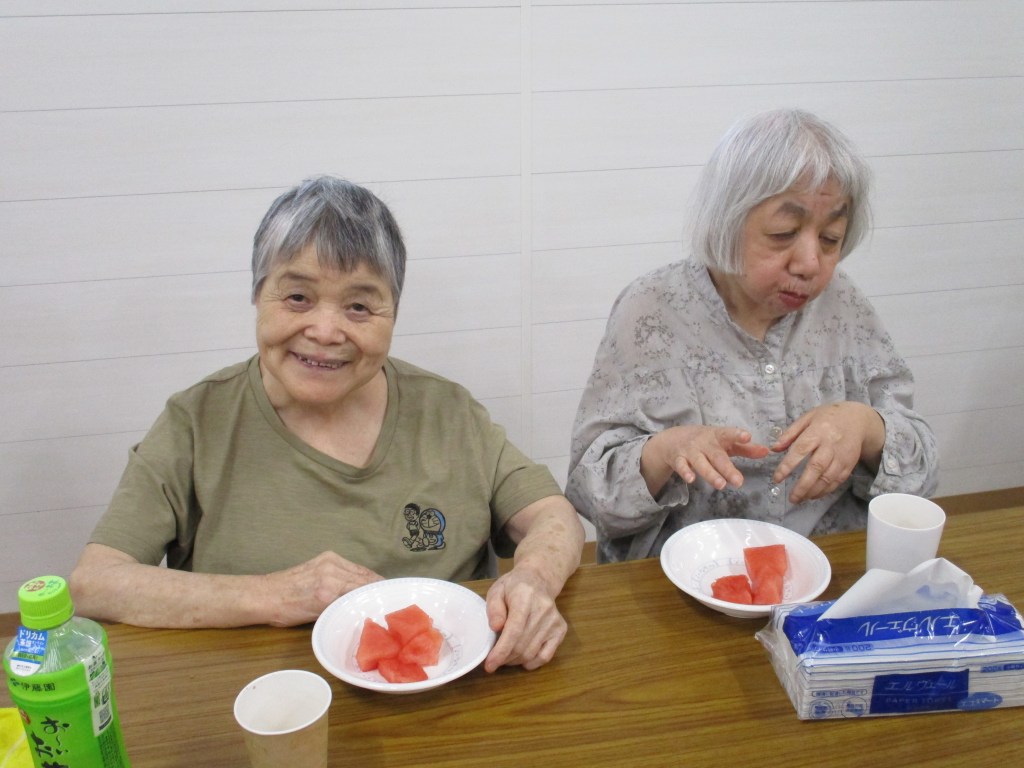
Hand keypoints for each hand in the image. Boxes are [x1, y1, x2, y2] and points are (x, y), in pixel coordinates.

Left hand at [261, 551, 382, 626]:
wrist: (267, 595)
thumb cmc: (288, 611)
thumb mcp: (316, 616)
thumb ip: (340, 608)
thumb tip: (361, 609)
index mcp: (329, 589)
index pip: (363, 590)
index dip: (378, 595)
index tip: (391, 601)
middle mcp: (331, 572)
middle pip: (364, 578)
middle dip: (378, 587)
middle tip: (392, 596)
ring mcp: (329, 562)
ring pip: (359, 570)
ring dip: (371, 579)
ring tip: (383, 589)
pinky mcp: (326, 557)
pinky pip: (350, 565)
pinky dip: (360, 572)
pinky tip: (367, 579)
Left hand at [482, 565, 567, 672]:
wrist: (539, 580)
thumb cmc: (514, 587)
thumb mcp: (497, 590)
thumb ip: (494, 608)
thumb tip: (496, 627)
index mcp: (525, 597)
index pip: (514, 630)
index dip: (501, 651)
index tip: (489, 665)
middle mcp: (543, 609)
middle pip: (521, 645)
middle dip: (504, 658)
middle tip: (494, 659)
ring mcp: (554, 621)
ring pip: (531, 653)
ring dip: (515, 660)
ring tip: (506, 655)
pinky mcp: (561, 630)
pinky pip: (546, 656)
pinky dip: (531, 662)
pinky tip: (522, 657)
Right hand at [642, 425, 769, 495]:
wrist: (672, 439)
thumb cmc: (705, 442)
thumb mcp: (724, 442)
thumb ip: (745, 448)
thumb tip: (766, 452)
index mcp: (717, 436)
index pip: (728, 434)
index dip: (737, 435)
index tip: (747, 437)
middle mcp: (704, 443)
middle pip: (717, 456)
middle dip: (727, 468)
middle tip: (739, 482)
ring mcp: (690, 451)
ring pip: (700, 463)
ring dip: (710, 474)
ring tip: (721, 485)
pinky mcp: (678, 459)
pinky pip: (682, 466)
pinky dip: (686, 472)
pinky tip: (691, 480)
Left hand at [771, 402, 884, 502]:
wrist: (859, 419)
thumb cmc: (828, 418)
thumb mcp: (807, 418)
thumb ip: (790, 434)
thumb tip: (774, 448)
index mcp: (817, 431)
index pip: (800, 450)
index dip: (788, 466)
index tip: (777, 478)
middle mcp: (830, 445)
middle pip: (816, 468)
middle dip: (803, 486)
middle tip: (792, 498)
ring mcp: (841, 456)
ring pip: (828, 478)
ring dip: (814, 491)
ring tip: (801, 499)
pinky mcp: (849, 464)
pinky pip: (838, 481)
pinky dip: (826, 491)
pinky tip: (815, 495)